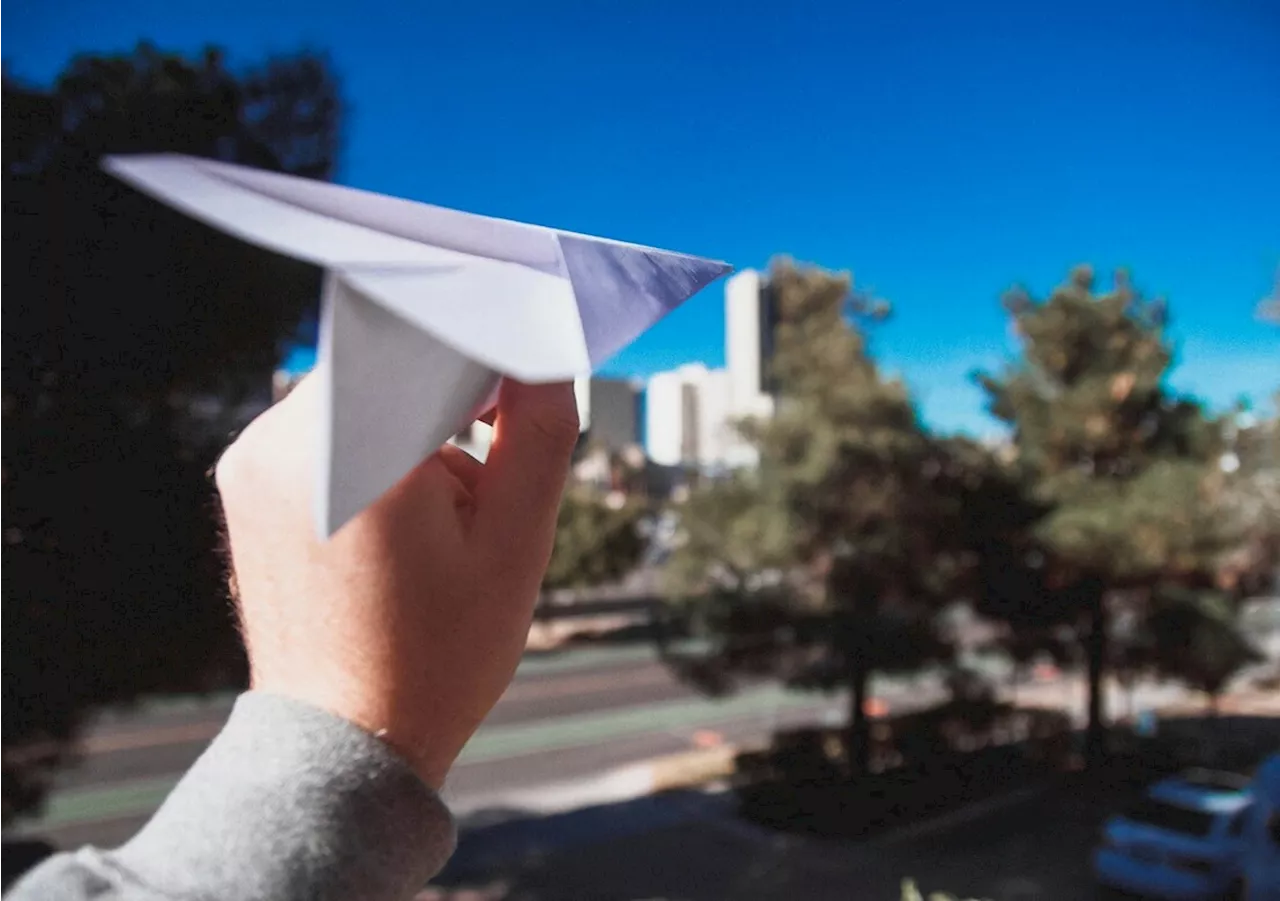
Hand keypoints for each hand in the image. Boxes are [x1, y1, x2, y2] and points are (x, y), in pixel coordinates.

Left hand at [215, 375, 578, 788]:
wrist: (345, 740)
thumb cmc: (434, 656)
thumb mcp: (515, 544)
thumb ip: (540, 434)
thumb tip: (543, 358)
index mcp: (349, 450)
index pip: (427, 342)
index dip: (484, 362)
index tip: (516, 406)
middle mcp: (280, 440)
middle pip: (391, 368)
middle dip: (449, 412)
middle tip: (478, 493)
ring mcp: (251, 460)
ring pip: (361, 398)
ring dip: (411, 437)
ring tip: (436, 528)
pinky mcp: (244, 482)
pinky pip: (325, 432)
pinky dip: (372, 456)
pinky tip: (396, 531)